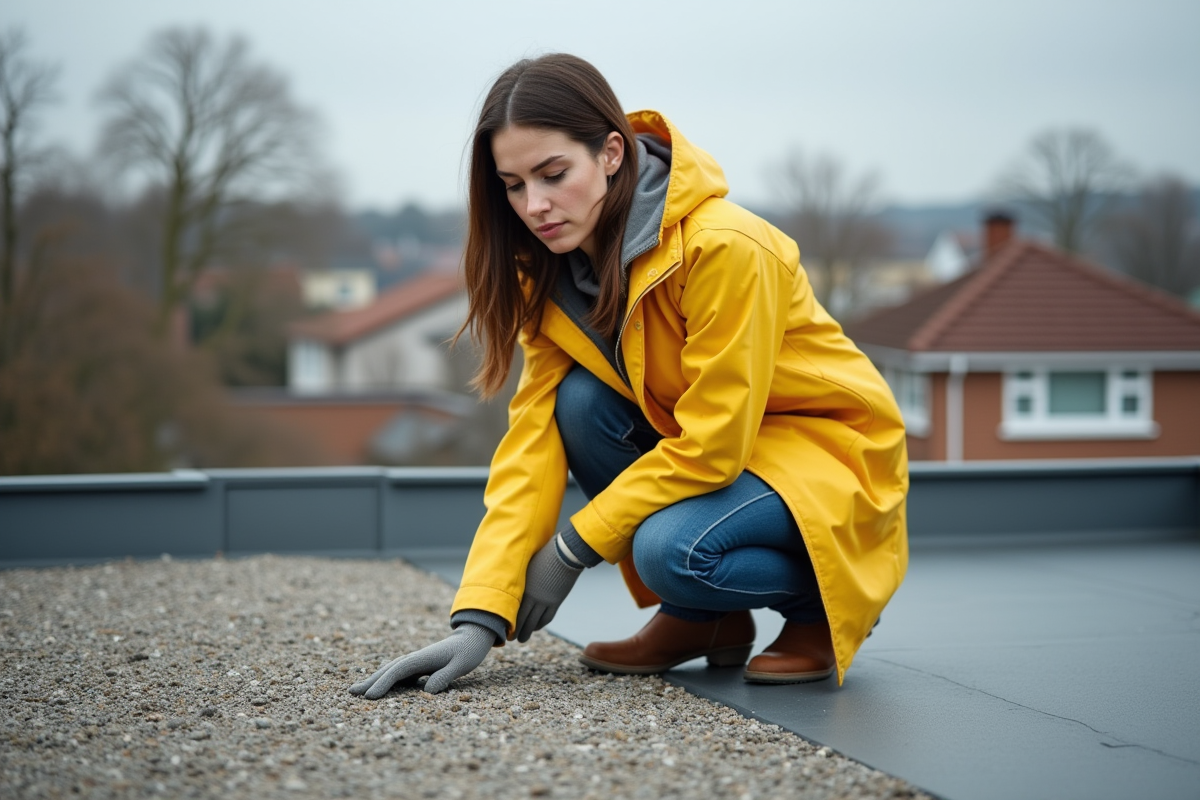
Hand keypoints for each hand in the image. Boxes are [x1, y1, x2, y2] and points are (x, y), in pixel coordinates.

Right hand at [348, 623, 493, 697]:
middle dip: (370, 681)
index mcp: (422, 658)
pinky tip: (379, 689)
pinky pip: (398, 674)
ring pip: (391, 671)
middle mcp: (415, 658)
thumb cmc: (468, 652)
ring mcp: (416, 661)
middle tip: (351, 693)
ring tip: (357, 692)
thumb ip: (445, 677)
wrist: (472, 637)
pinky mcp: (419, 666)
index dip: (383, 684)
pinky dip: (386, 680)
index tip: (370, 698)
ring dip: (374, 680)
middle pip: (388, 670)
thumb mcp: (461, 665)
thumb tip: (427, 692)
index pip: (398, 672)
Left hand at [514, 537, 582, 642]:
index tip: (502, 628)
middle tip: (511, 639)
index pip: (513, 609)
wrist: (564, 554)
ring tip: (523, 639)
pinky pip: (547, 617)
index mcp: (524, 588)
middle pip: (523, 619)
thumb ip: (520, 578)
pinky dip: (541, 624)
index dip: (508, 620)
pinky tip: (536, 628)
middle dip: (516, 631)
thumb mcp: (527, 566)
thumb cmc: (543, 555)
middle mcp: (534, 597)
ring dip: (528, 632)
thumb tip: (512, 585)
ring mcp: (546, 601)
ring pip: (535, 622)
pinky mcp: (556, 601)